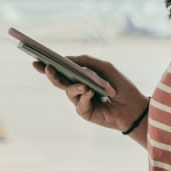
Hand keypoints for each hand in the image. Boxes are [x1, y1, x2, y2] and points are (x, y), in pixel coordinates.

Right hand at [32, 54, 146, 132]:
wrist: (133, 106)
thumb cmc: (120, 85)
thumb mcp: (104, 68)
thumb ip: (86, 61)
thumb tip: (66, 58)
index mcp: (81, 77)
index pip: (62, 71)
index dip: (48, 66)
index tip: (37, 59)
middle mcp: (78, 89)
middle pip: (60, 81)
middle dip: (52, 74)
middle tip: (47, 67)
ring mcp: (80, 101)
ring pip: (69, 91)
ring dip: (75, 87)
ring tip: (84, 85)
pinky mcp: (84, 112)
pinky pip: (79, 103)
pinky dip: (85, 97)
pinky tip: (90, 93)